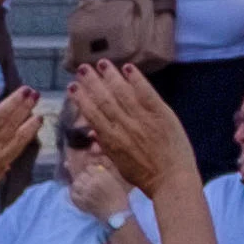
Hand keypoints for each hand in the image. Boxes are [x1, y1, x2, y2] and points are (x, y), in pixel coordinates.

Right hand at [70, 61, 203, 202]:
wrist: (171, 180)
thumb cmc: (145, 175)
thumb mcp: (119, 163)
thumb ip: (107, 146)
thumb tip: (94, 131)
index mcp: (112, 140)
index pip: (92, 115)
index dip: (81, 99)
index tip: (72, 86)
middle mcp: (124, 126)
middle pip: (104, 100)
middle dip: (91, 83)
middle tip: (82, 68)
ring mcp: (142, 118)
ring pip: (122, 92)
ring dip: (110, 76)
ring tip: (101, 63)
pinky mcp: (161, 113)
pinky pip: (146, 92)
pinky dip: (136, 79)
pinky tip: (128, 67)